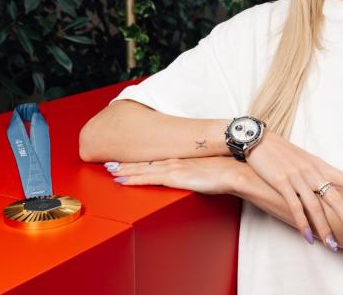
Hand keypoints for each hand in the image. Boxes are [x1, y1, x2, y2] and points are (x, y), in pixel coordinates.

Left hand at [105, 156, 241, 195]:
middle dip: (126, 164)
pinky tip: (122, 180)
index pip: (155, 161)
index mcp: (181, 160)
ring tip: (110, 170)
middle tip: (109, 163)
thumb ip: (198, 173)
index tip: (126, 160)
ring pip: (142, 169)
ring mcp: (172, 168)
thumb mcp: (208, 171)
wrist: (233, 171)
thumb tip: (197, 177)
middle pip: (144, 163)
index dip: (139, 161)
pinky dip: (132, 178)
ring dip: (125, 170)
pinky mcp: (173, 176)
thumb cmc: (225, 172)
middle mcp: (174, 161)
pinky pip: (147, 178)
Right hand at [245, 130, 342, 246]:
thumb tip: (332, 188)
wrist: (259, 140)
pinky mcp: (282, 182)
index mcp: (321, 166)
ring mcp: (297, 177)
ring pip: (316, 207)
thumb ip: (319, 174)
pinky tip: (308, 237)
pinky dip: (302, 223)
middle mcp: (313, 172)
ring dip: (325, 229)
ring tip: (333, 247)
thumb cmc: (283, 152)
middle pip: (336, 198)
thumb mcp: (305, 160)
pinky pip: (295, 207)